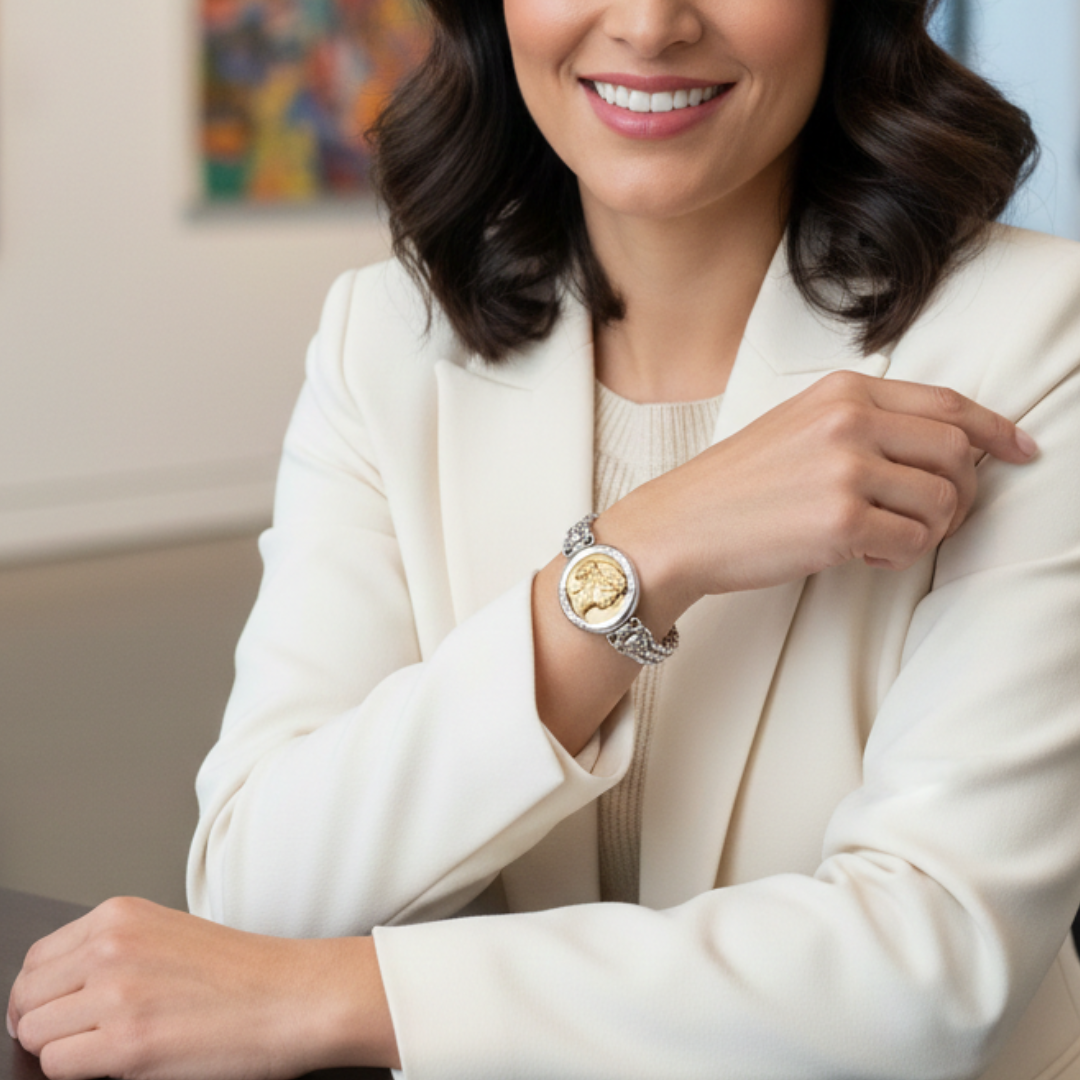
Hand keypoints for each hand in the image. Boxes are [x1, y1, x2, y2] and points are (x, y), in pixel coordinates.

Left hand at [6, 897, 398, 1079]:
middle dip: (44, 1023)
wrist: (296, 995)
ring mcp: (117, 994)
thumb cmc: (248, 972)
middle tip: (78, 1037)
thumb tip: (59, 992)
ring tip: (109, 1047)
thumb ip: (116, 950)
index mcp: (120, 915)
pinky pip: (59, 1067)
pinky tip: (123, 1061)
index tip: (56, 1011)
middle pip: (26, 998)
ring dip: (64, 1049)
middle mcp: (111, 947)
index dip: (42, 993)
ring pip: (36, 1035)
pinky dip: (80, 1072)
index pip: (36, 958)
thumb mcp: (172, 935)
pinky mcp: (128, 1044)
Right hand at [606, 371, 1037, 600]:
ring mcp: (848, 469)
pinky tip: (864, 554)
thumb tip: (940, 448)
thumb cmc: (733, 487)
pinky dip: (900, 554)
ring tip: (885, 539)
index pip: (948, 403)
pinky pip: (914, 541)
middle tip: (933, 518)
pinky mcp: (842, 521)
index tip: (1020, 449)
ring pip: (944, 500)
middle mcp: (851, 421)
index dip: (995, 429)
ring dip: (928, 529)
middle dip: (961, 492)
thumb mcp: (796, 427)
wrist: (678, 527)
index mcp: (842, 392)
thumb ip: (864, 424)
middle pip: (958, 452)